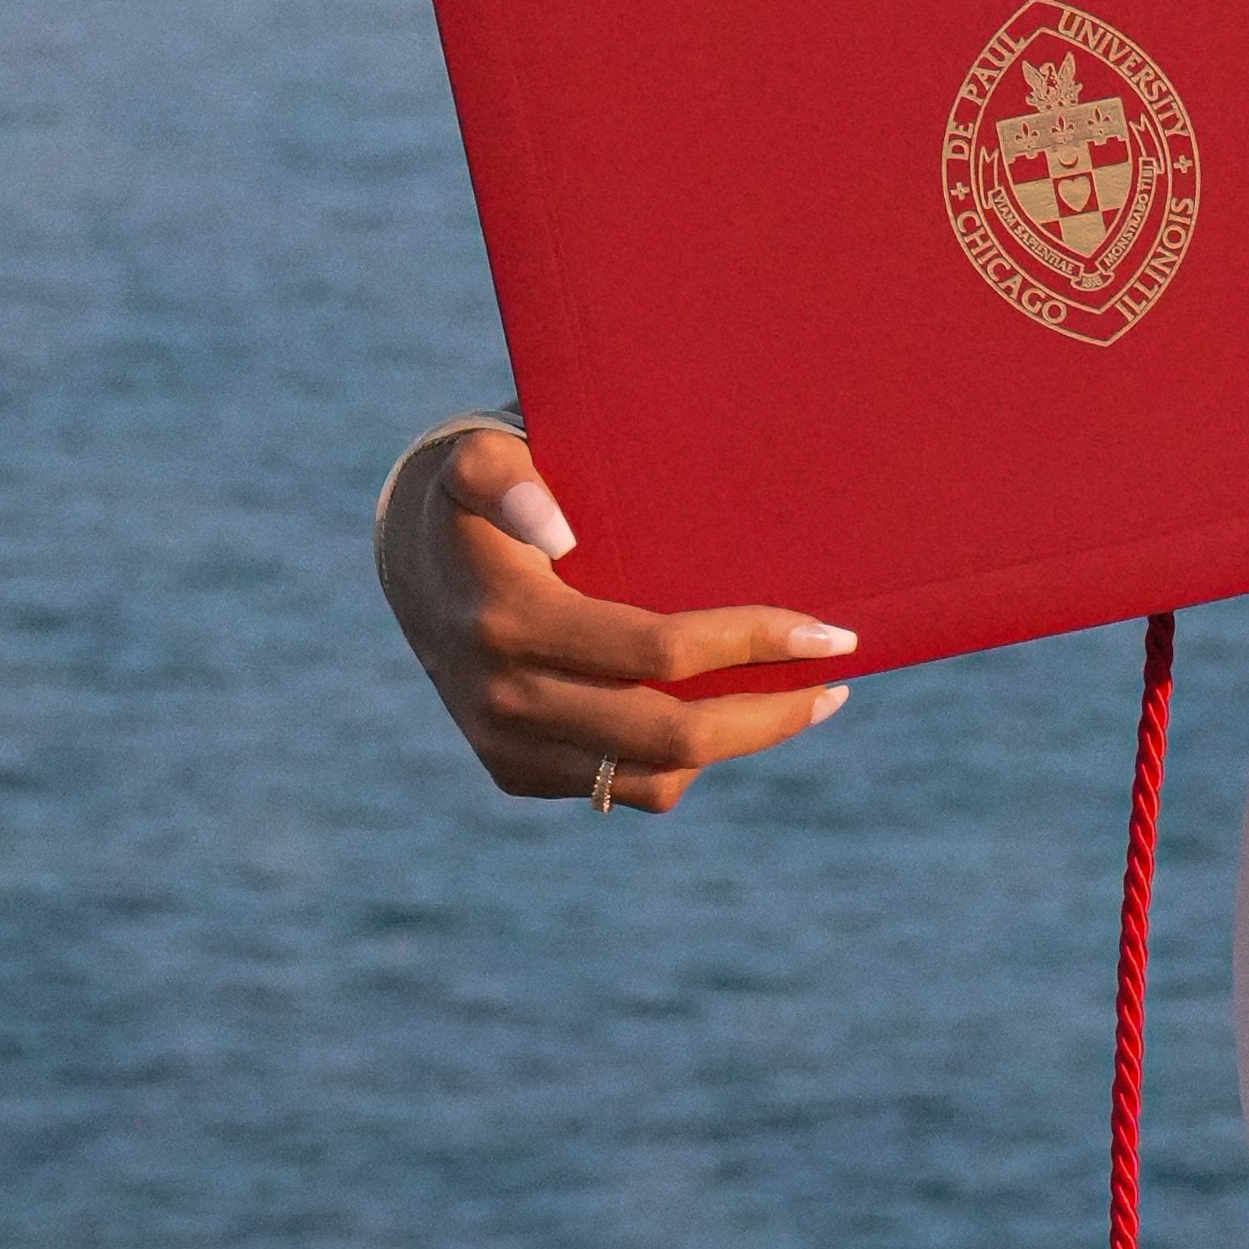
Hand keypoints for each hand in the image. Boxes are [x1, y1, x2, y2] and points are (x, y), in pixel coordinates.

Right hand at [373, 416, 858, 811]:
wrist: (414, 560)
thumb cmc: (481, 493)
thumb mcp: (481, 460)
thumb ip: (508, 476)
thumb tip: (556, 526)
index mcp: (510, 622)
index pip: (659, 651)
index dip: (753, 643)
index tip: (830, 633)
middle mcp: (505, 700)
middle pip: (671, 735)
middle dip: (769, 715)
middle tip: (835, 685)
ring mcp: (508, 748)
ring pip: (655, 778)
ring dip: (738, 745)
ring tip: (798, 703)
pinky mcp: (514, 774)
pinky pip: (622, 789)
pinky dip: (682, 763)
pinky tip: (724, 717)